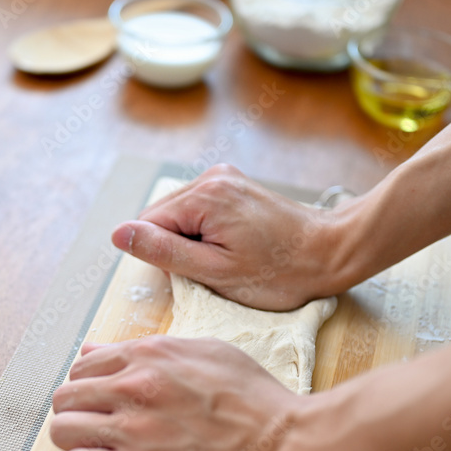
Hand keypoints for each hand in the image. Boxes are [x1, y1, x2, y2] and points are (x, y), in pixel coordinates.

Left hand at [49, 337, 303, 450]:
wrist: (283, 447)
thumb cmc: (256, 400)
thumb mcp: (208, 352)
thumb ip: (151, 348)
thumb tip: (97, 350)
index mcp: (150, 355)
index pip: (84, 364)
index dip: (90, 384)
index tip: (102, 400)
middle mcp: (133, 387)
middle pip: (65, 397)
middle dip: (76, 411)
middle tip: (97, 426)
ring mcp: (131, 430)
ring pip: (62, 430)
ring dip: (75, 440)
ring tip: (97, 449)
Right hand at [111, 164, 349, 310]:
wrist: (331, 251)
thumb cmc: (280, 272)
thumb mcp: (216, 272)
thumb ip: (164, 251)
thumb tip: (119, 234)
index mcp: (203, 196)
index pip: (147, 226)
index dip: (164, 257)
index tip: (198, 273)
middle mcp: (211, 177)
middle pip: (162, 217)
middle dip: (178, 247)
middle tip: (215, 269)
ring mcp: (225, 178)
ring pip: (180, 215)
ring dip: (193, 241)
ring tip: (229, 258)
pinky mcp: (235, 185)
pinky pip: (201, 210)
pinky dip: (207, 232)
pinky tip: (234, 246)